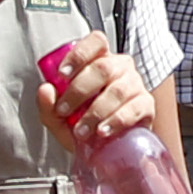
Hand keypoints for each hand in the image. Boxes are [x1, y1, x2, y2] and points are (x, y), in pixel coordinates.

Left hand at [29, 27, 152, 152]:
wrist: (106, 151)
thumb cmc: (83, 125)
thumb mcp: (59, 118)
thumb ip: (48, 105)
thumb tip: (46, 89)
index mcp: (99, 60)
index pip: (95, 42)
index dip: (79, 54)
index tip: (62, 74)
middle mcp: (120, 67)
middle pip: (103, 67)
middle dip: (79, 90)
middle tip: (64, 110)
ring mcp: (135, 84)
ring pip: (117, 90)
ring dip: (95, 111)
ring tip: (81, 130)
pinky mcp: (146, 105)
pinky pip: (133, 108)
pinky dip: (115, 121)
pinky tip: (102, 131)